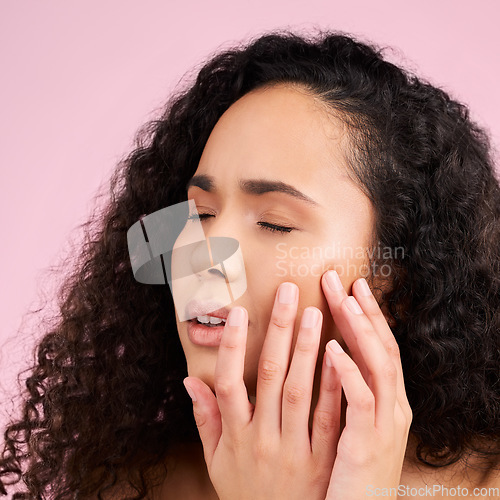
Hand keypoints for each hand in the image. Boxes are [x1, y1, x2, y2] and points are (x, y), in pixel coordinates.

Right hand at [183, 271, 412, 499]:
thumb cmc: (245, 493)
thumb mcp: (215, 462)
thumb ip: (204, 419)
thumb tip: (189, 380)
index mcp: (234, 436)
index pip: (228, 383)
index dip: (232, 346)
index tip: (239, 312)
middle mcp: (262, 438)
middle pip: (269, 375)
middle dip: (278, 330)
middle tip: (289, 293)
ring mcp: (294, 448)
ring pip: (299, 390)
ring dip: (306, 348)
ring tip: (315, 312)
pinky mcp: (323, 458)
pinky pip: (329, 416)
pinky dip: (333, 384)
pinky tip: (340, 354)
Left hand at [321, 272, 412, 498]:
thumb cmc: (349, 471)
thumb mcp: (353, 427)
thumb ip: (344, 391)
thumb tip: (327, 354)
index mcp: (386, 401)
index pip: (378, 348)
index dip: (365, 315)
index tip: (348, 288)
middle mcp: (392, 407)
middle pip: (381, 347)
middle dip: (361, 311)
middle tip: (339, 279)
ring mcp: (384, 425)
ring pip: (378, 366)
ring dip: (359, 330)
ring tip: (341, 300)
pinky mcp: (368, 444)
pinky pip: (360, 401)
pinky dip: (348, 372)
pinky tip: (331, 348)